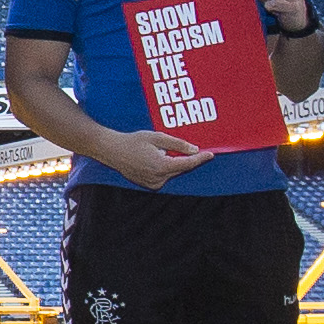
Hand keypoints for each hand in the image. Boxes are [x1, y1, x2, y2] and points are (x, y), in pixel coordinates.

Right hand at [98, 128, 212, 189]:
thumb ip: (178, 144)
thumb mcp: (157, 138)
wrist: (112, 150)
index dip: (200, 159)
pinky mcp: (149, 185)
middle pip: (180, 169)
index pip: (187, 164)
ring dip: (172, 163)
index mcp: (162, 166)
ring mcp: (153, 183)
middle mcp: (158, 178)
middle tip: (182, 148)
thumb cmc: (133, 141)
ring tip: (158, 152)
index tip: (211, 155)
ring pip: (172, 173)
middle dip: (184, 159)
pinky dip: (164, 168)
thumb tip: (194, 150)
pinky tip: (153, 158)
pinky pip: (163, 176)